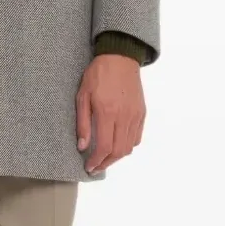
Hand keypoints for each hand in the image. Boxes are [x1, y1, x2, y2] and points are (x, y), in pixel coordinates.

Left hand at [76, 54, 145, 172]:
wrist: (120, 58)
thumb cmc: (97, 75)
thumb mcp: (82, 96)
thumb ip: (83, 123)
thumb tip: (82, 146)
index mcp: (107, 112)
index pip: (104, 147)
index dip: (96, 161)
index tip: (89, 167)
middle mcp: (124, 116)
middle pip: (119, 151)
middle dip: (106, 163)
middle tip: (95, 167)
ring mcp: (135, 115)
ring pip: (129, 147)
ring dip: (117, 157)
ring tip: (105, 159)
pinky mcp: (142, 113)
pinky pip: (137, 137)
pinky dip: (127, 146)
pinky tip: (117, 145)